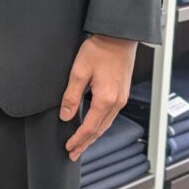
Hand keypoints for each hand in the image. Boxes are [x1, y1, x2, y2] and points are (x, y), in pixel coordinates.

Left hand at [60, 34, 137, 161]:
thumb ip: (71, 96)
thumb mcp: (79, 72)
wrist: (119, 36)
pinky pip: (111, 116)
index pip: (89, 128)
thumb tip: (65, 115)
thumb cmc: (100, 49)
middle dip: (85, 143)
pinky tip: (94, 126)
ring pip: (106, 124)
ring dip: (93, 136)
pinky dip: (101, 125)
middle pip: (99, 130)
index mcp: (105, 99)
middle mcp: (116, 102)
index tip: (69, 147)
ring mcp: (122, 98)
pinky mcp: (122, 93)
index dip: (78, 140)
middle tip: (74, 153)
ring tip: (82, 144)